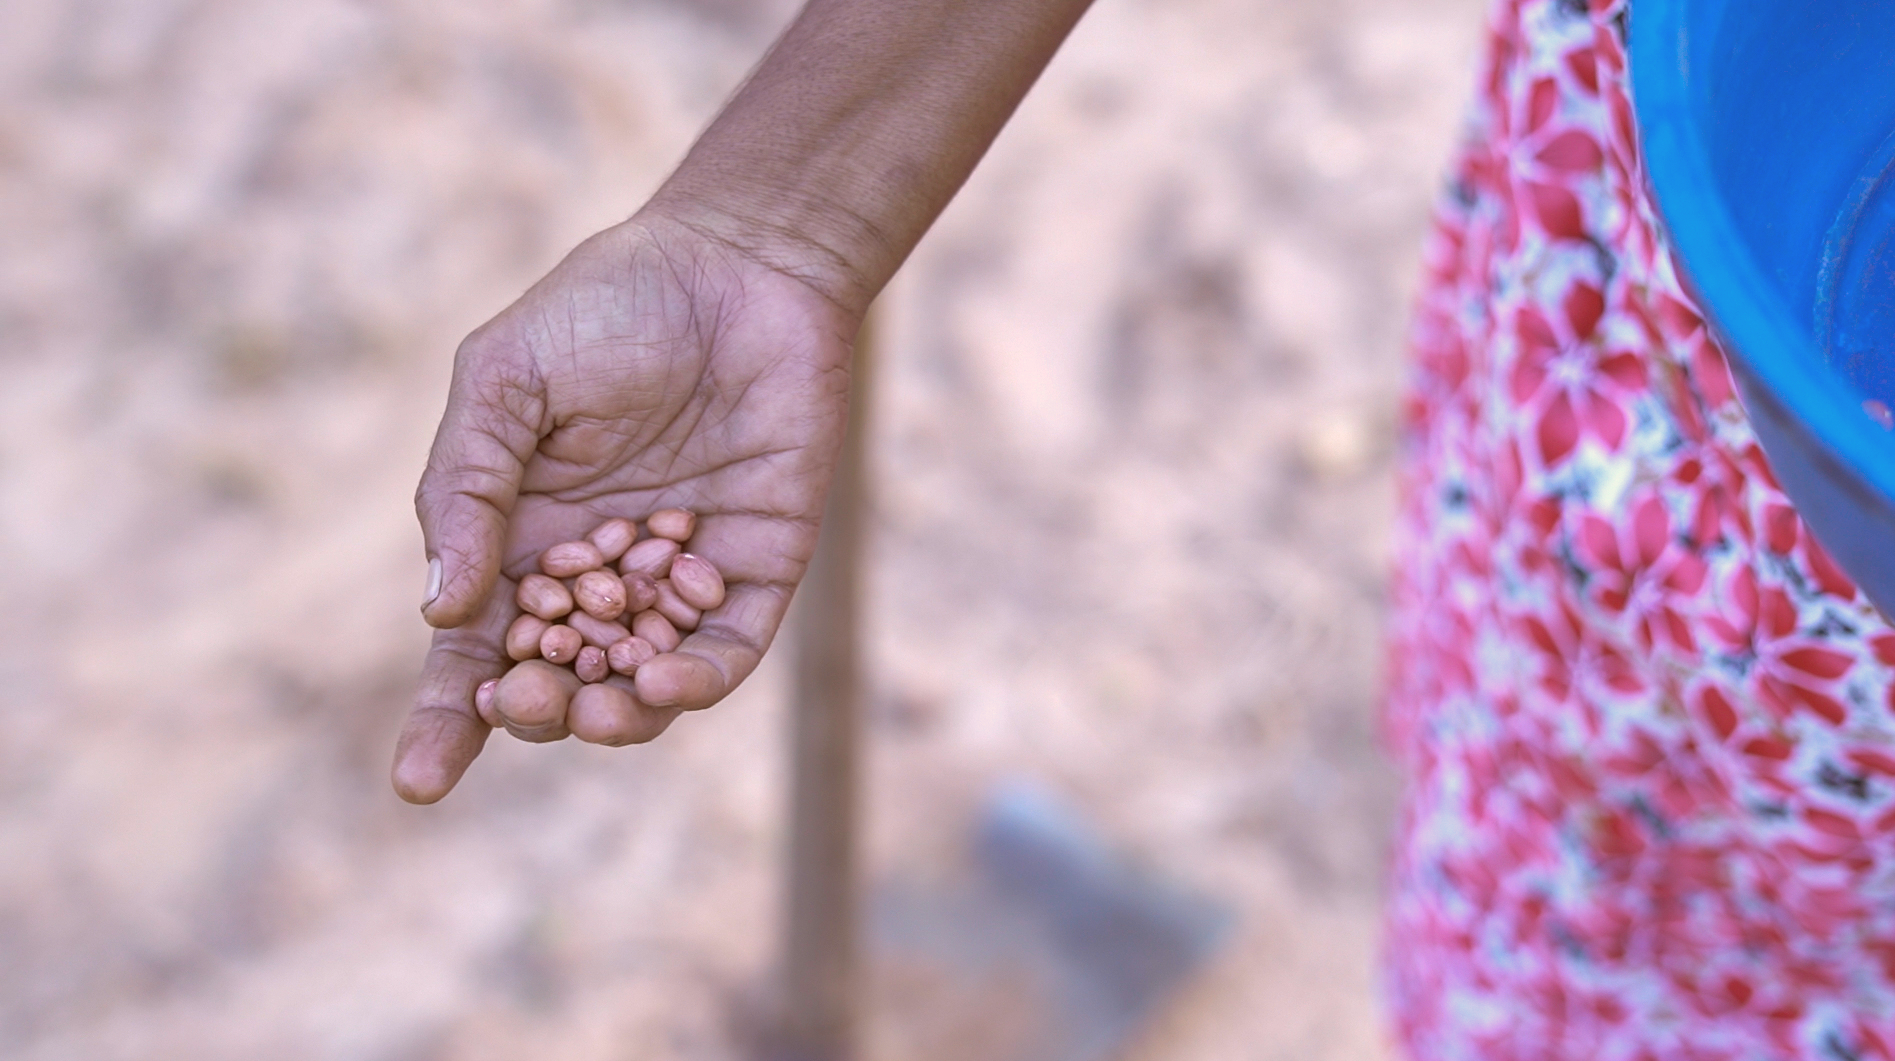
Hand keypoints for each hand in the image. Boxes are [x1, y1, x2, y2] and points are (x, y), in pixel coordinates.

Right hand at [393, 212, 857, 803]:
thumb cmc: (606, 308)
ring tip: (597, 707)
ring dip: (615, 715)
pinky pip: (724, 653)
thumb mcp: (505, 383)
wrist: (738, 264)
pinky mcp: (755, 571)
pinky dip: (695, 681)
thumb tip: (440, 611)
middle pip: (556, 681)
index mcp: (521, 538)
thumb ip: (466, 491)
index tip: (419, 784)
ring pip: (640, 687)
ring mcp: (677, 580)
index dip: (447, 720)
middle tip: (528, 698)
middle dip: (536, 709)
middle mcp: (597, 575)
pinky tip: (666, 680)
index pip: (475, 652)